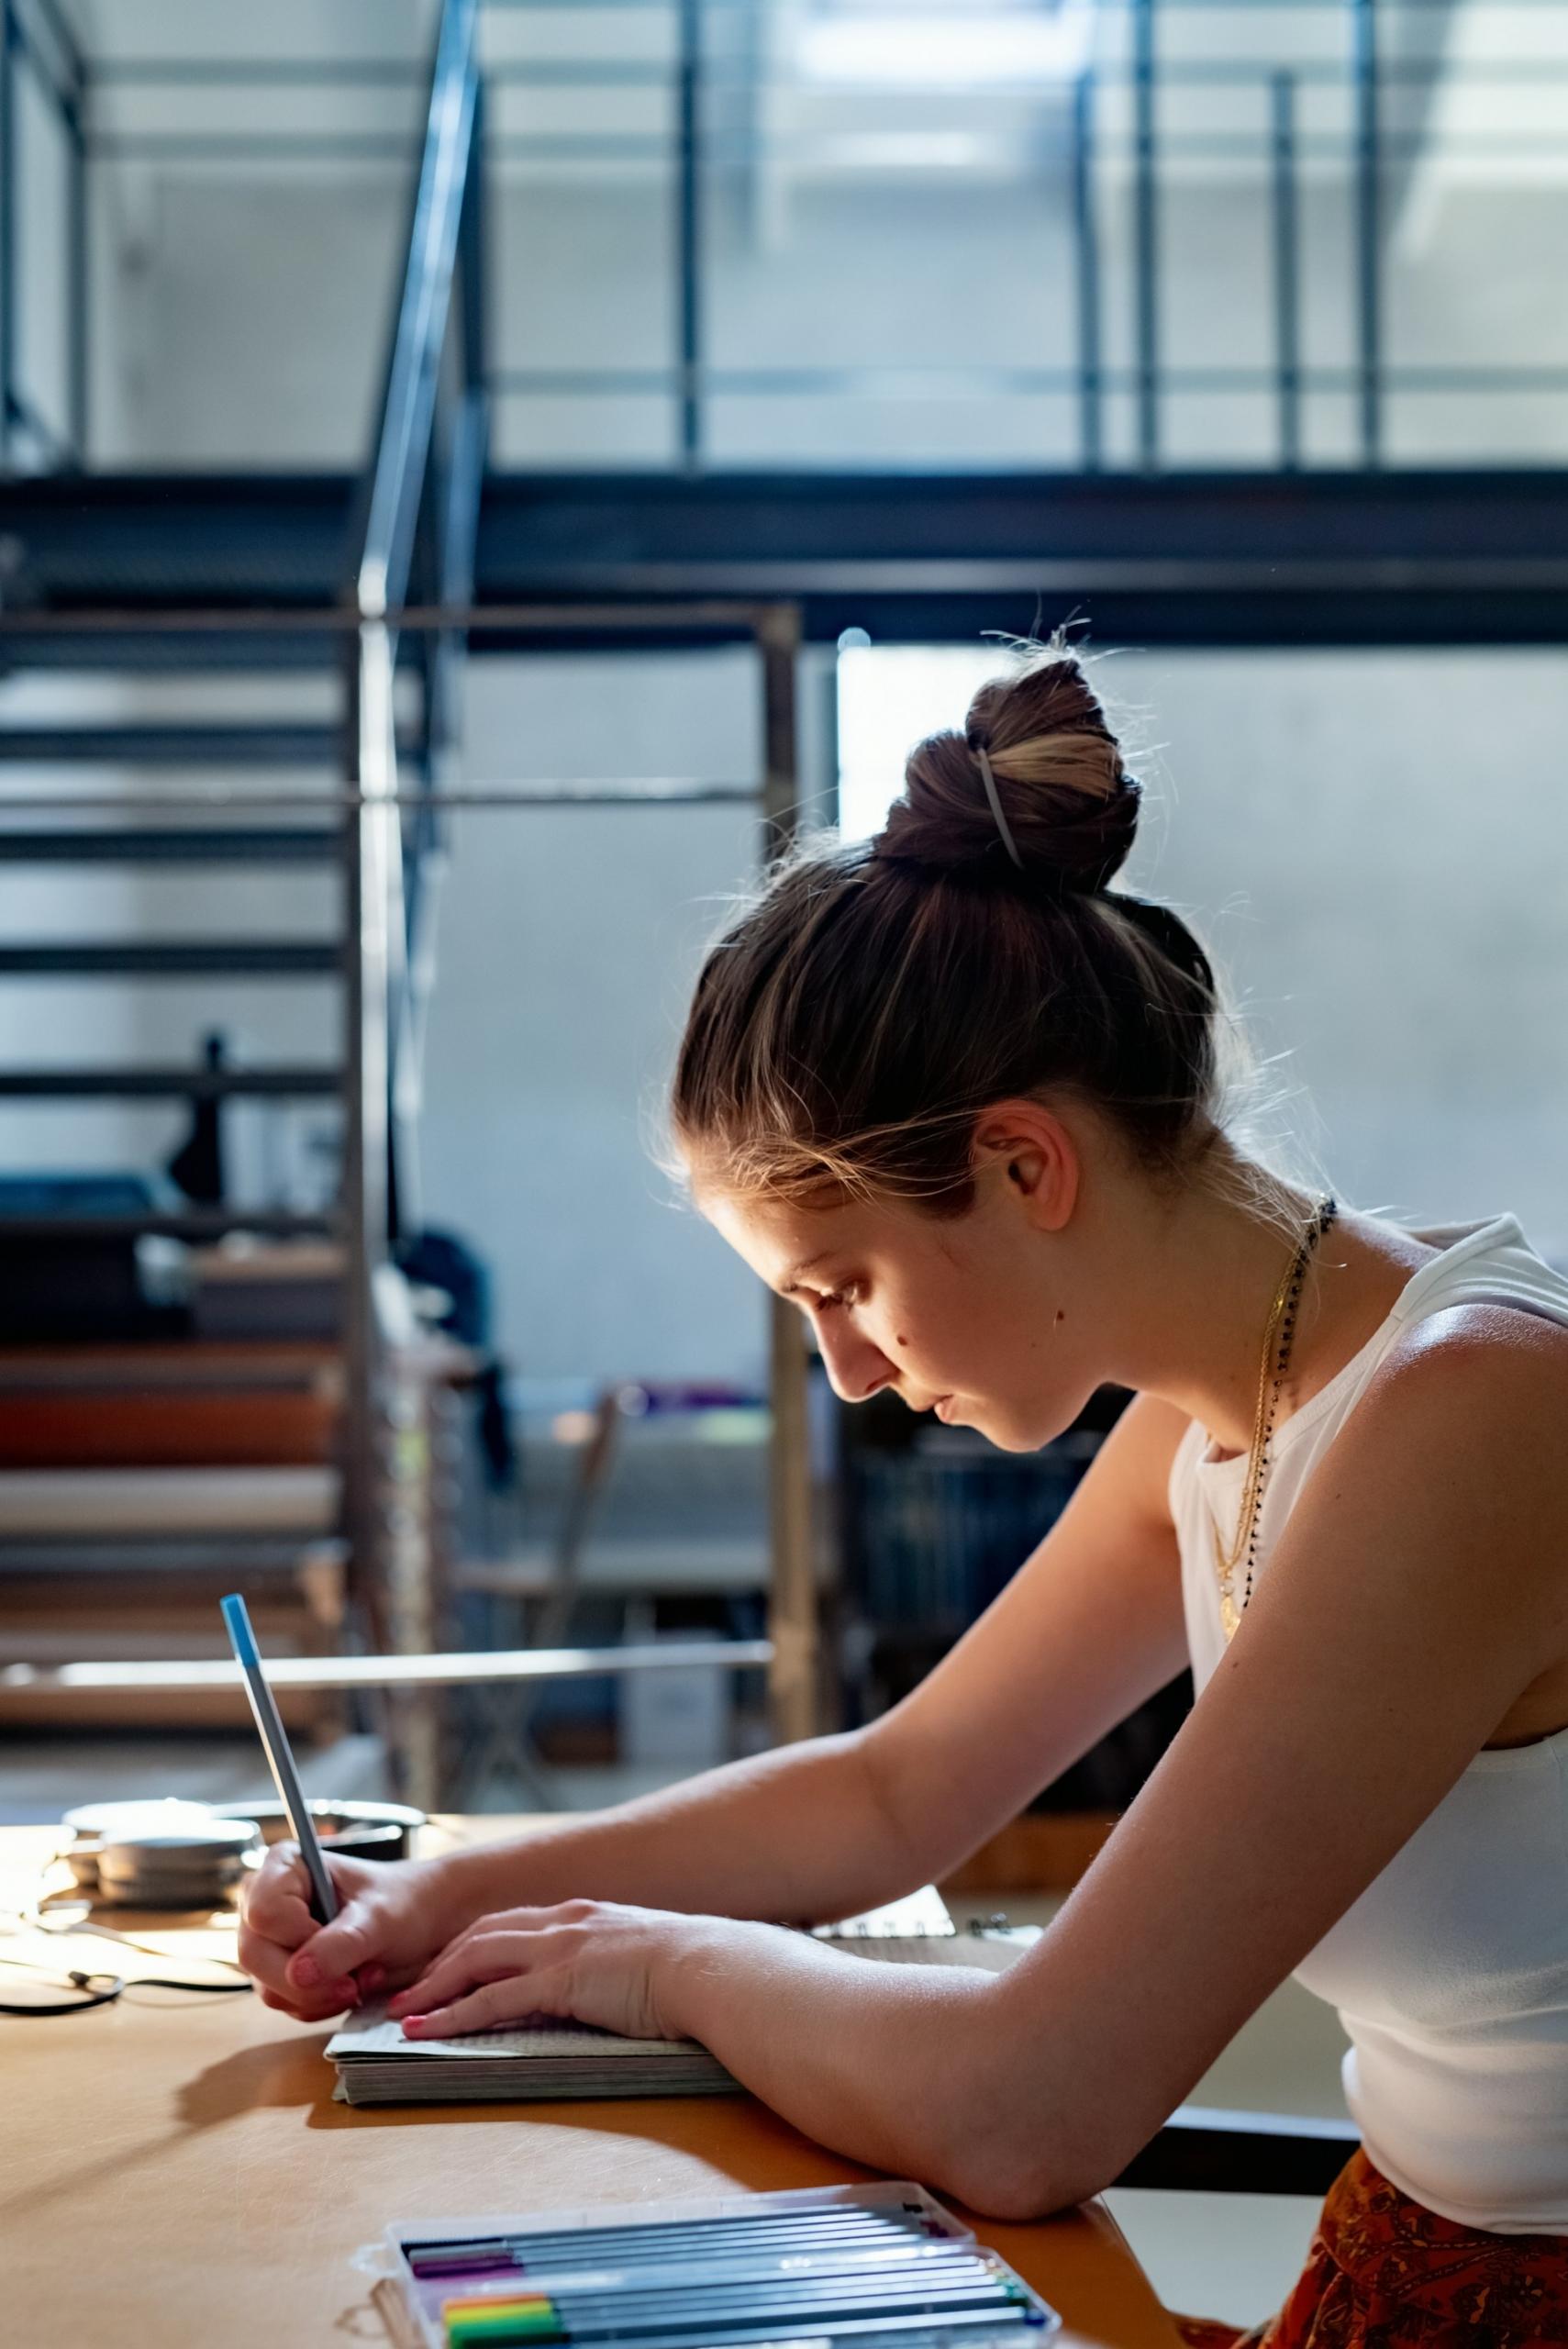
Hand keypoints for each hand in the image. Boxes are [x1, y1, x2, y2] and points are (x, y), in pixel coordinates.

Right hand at [237, 1845, 462, 2021]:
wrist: (423, 1925)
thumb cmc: (404, 1903)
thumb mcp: (379, 1918)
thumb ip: (341, 1942)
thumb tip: (299, 1974)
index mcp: (285, 1866)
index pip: (265, 1911)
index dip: (298, 1936)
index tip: (340, 1938)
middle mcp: (266, 1903)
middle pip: (256, 1954)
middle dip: (310, 1978)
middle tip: (356, 1979)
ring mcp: (270, 1942)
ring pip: (269, 1987)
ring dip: (321, 1994)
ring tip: (364, 1975)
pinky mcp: (279, 1974)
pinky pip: (286, 2004)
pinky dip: (322, 2004)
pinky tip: (353, 1986)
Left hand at [387, 1898, 730, 2042]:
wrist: (711, 1967)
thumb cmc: (690, 1971)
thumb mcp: (640, 1959)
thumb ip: (610, 1968)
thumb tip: (605, 1989)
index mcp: (582, 1915)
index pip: (510, 1924)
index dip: (471, 1946)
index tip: (444, 1968)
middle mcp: (563, 1921)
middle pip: (481, 1934)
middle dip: (439, 1962)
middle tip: (409, 1990)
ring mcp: (559, 1947)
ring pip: (475, 1960)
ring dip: (433, 1987)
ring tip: (403, 2014)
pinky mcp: (559, 1979)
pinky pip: (491, 1997)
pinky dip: (454, 2015)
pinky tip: (430, 2031)